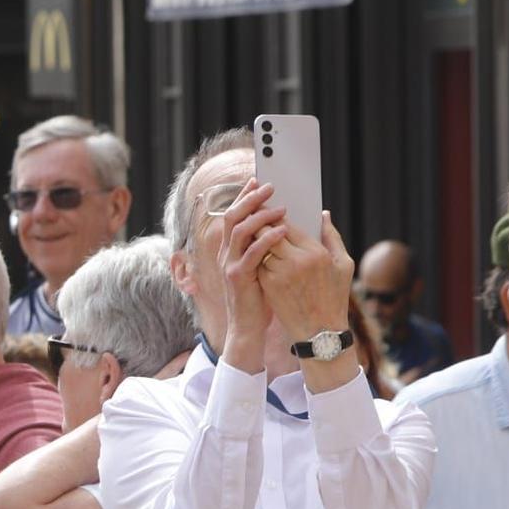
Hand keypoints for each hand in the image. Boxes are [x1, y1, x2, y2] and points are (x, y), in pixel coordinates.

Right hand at [216, 181, 288, 371]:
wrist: (247, 327)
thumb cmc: (258, 299)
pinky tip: (282, 231)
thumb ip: (264, 248)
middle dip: (250, 198)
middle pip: (232, 217)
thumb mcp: (260, 268)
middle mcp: (225, 254)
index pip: (233, 216)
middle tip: (270, 186)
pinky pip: (252, 252)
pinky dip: (267, 239)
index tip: (257, 182)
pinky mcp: (238, 277)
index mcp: (230, 251)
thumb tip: (279, 226)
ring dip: (260, 215)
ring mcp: (229, 265)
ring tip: (280, 207)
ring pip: (239, 230)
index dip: (243, 197)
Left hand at [258, 211, 355, 343]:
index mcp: (315, 253)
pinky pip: (257, 263)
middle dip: (260, 220)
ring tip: (252, 228)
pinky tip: (255, 249)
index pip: (287, 224)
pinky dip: (255, 254)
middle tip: (255, 212)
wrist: (319, 331)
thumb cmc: (335, 296)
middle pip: (268, 231)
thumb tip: (323, 214)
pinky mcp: (268, 285)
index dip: (275, 213)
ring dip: (254, 236)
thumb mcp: (343, 265)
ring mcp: (278, 274)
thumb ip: (332, 237)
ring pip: (258, 246)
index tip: (270, 206)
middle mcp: (295, 262)